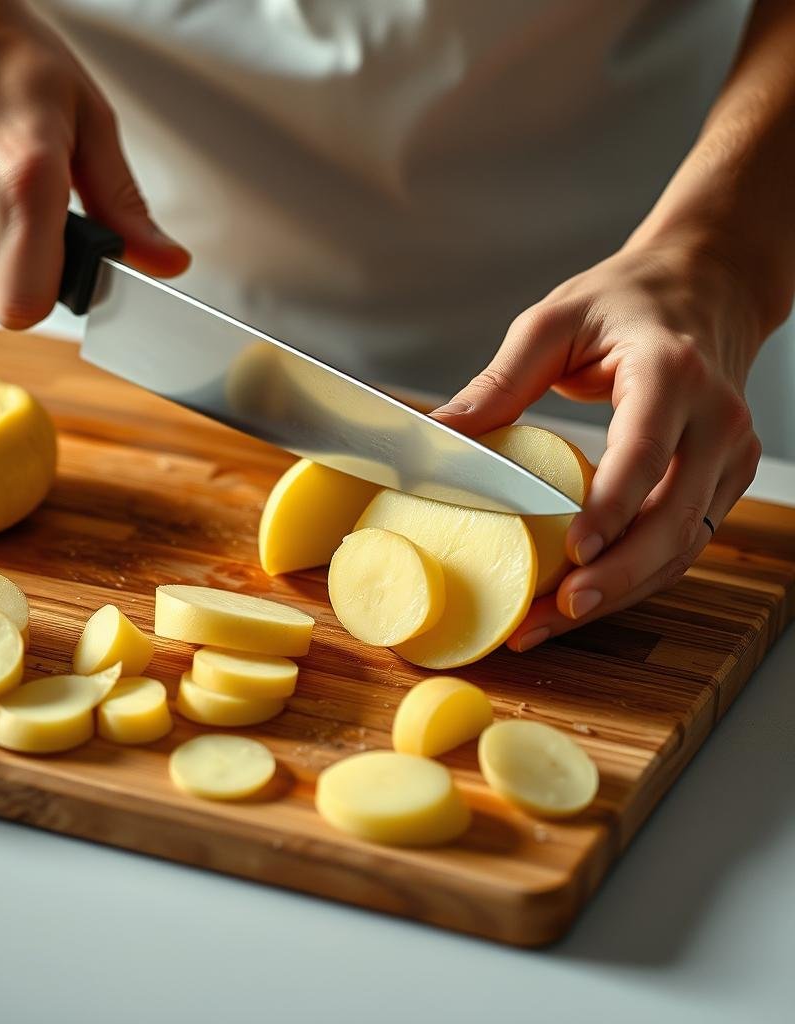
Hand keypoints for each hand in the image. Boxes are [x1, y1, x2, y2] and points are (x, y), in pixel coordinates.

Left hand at [431, 236, 763, 649]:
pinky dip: (632, 579)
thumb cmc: (623, 303)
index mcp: (670, 371)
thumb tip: (439, 434)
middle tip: (553, 611)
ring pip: (681, 546)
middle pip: (673, 517)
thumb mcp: (553, 323)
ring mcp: (728, 455)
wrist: (702, 287)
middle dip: (614, 575)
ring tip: (549, 622)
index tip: (574, 552)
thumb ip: (500, 381)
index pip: (646, 449)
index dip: (612, 506)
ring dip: (618, 592)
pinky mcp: (723, 481)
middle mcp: (715, 418)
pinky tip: (582, 599)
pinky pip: (681, 544)